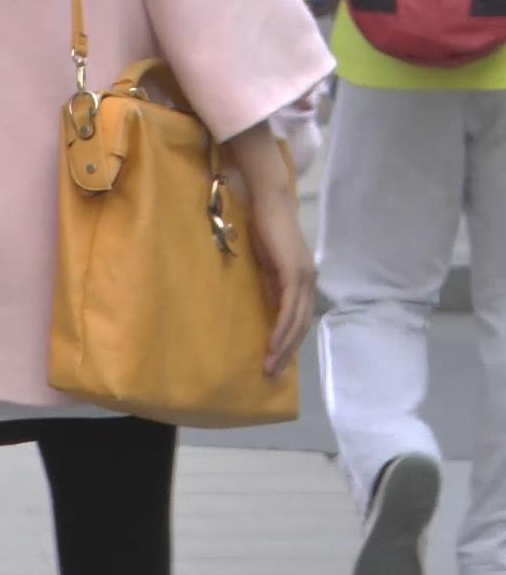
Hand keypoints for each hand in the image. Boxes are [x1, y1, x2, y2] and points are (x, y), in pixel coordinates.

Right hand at [225, 120, 316, 375]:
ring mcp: (304, 277)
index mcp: (304, 279)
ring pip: (297, 321)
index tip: (276, 360)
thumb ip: (270, 281)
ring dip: (283, 346)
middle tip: (271, 373)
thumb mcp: (267, 261)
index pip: (300, 317)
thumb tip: (263, 304)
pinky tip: (272, 344)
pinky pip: (289, 309)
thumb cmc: (264, 225)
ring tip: (268, 365)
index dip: (290, 340)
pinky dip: (281, 329)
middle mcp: (310, 280)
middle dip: (287, 351)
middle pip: (302, 325)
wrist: (270, 201)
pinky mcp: (294, 273)